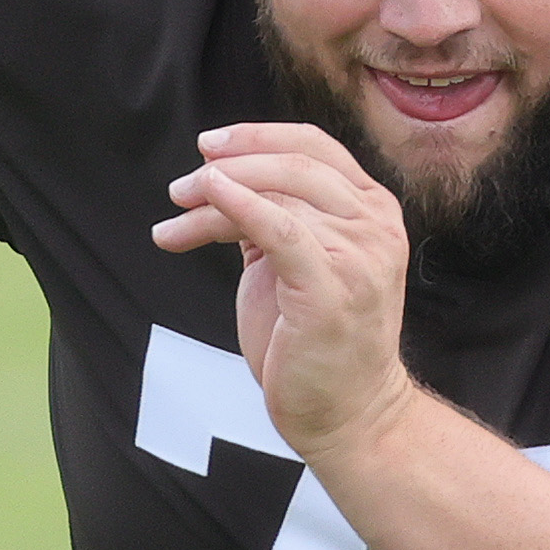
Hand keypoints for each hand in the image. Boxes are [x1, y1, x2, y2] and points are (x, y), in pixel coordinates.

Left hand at [150, 121, 418, 461]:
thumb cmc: (317, 342)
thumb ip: (278, 218)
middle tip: (178, 188)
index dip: (256, 136)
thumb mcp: (299, 263)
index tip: (207, 146)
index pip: (314, 147)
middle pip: (293, 163)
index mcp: (372, 210)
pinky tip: (206, 201)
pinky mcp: (332, 286)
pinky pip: (279, 228)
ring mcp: (359, 254)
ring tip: (174, 217)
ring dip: (213, 199)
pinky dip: (238, 206)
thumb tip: (221, 178)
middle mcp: (374, 224)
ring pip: (276, 195)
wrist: (348, 413)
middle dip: (228, 164)